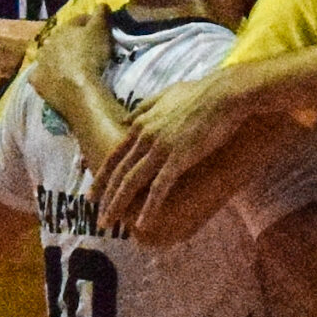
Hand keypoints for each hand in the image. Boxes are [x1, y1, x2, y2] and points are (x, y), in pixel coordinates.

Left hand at [31, 0, 111, 105]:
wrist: (79, 90)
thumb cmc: (91, 57)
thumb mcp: (101, 31)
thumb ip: (101, 15)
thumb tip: (101, 3)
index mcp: (64, 29)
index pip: (79, 21)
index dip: (91, 23)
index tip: (101, 29)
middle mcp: (48, 43)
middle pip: (62, 40)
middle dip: (72, 42)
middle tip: (86, 51)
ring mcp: (40, 63)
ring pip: (50, 57)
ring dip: (59, 60)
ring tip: (72, 68)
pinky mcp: (37, 82)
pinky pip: (42, 77)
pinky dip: (49, 78)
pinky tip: (56, 82)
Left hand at [98, 71, 246, 239]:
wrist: (224, 94)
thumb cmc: (200, 93)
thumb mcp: (165, 95)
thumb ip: (144, 107)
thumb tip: (127, 118)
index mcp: (141, 123)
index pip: (115, 155)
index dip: (102, 176)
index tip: (92, 194)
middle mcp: (145, 136)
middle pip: (119, 172)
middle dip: (105, 197)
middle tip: (98, 218)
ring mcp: (160, 148)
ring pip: (132, 182)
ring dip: (118, 205)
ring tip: (110, 223)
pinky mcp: (179, 158)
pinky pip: (159, 187)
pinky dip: (149, 207)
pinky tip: (142, 223)